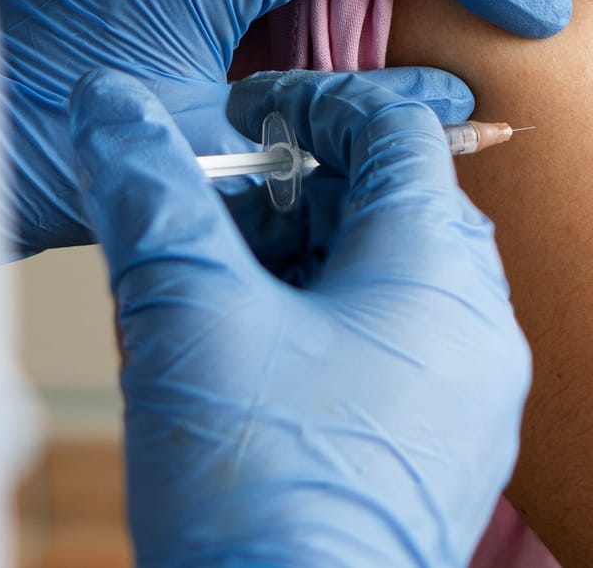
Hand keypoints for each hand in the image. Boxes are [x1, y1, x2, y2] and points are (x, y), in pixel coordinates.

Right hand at [70, 69, 529, 567]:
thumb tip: (112, 105)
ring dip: (311, 265)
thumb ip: (151, 195)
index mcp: (437, 267)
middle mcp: (480, 323)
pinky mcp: (449, 457)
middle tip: (215, 208)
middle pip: (400, 207)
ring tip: (220, 289)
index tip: (244, 119)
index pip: (400, 132)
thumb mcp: (184, 314)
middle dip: (302, 192)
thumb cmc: (259, 486)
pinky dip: (335, 331)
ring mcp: (474, 397)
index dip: (317, 106)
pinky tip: (256, 363)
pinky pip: (403, 357)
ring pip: (397, 285)